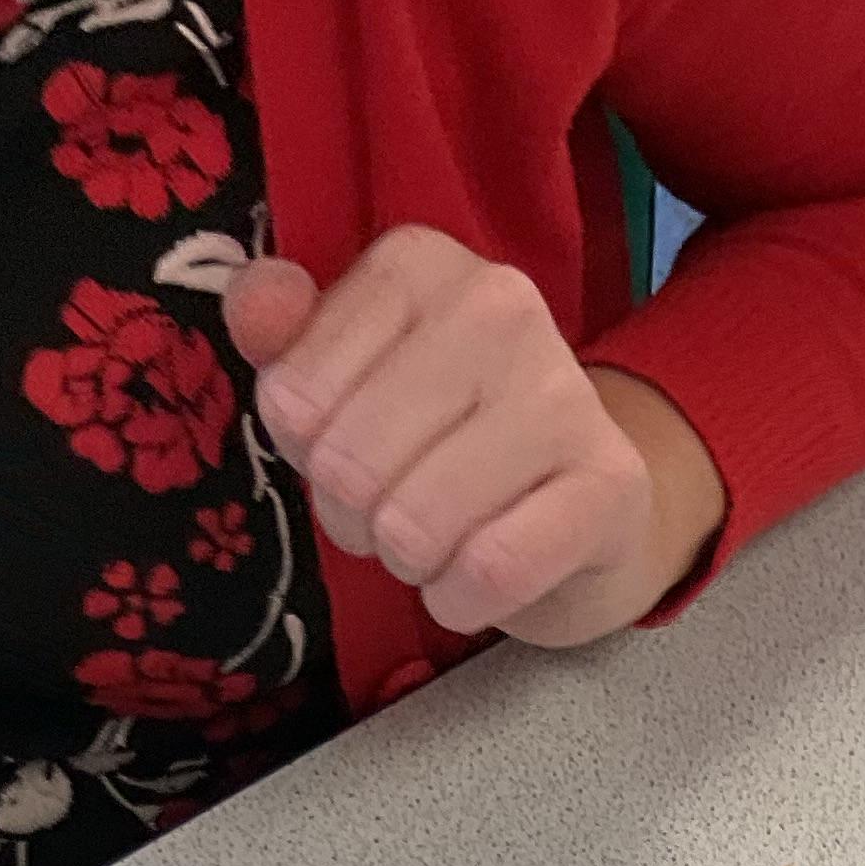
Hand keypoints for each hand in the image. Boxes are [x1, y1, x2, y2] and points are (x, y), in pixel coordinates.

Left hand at [224, 229, 723, 647]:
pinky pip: (490, 572)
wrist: (581, 501)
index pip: (292, 398)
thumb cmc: (442, 436)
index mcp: (419, 265)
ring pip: (414, 527)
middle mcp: (500, 306)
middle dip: (353, 518)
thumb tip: (254, 309)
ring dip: (408, 563)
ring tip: (438, 541)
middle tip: (393, 510)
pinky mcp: (610, 483)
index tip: (350, 445)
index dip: (304, 453)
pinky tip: (476, 580)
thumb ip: (282, 341)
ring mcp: (564, 392)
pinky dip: (461, 600)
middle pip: (348, 467)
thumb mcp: (345, 378)